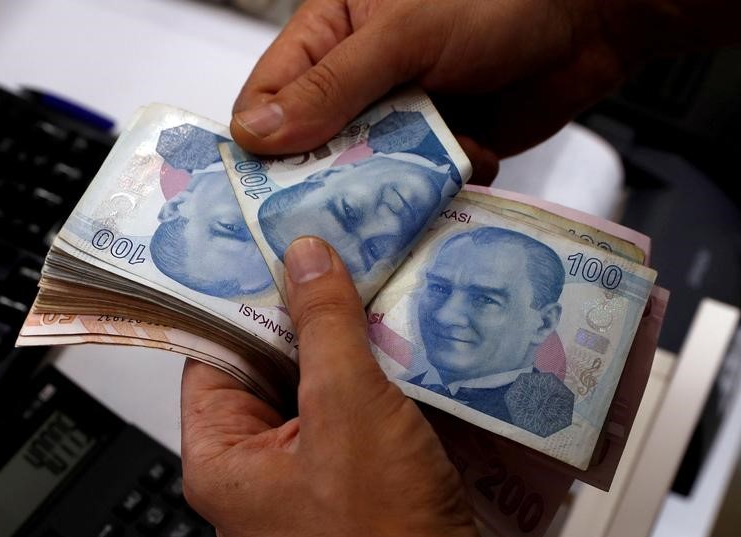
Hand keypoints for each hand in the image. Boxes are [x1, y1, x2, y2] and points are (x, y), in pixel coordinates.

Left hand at [180, 237, 480, 536]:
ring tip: (369, 285)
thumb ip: (325, 329)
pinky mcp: (354, 478)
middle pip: (269, 364)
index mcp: (223, 455)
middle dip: (305, 315)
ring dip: (345, 344)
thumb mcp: (349, 412)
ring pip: (316, 385)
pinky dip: (373, 377)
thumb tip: (306, 259)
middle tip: (331, 257)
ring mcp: (308, 473)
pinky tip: (399, 340)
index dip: (240, 296)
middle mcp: (257, 466)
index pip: (213, 350)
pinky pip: (353, 411)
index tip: (271, 248)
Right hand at [230, 0, 738, 181]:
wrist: (591, 19)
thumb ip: (331, 86)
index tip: (266, 195)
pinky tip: (467, 161)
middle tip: (345, 204)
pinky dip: (437, 187)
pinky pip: (414, 188)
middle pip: (311, 152)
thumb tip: (257, 132)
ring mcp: (399, 121)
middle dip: (329, 179)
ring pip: (365, 177)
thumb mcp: (403, 34)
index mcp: (329, 38)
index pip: (267, 101)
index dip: (261, 148)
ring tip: (423, 174)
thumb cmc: (497, 0)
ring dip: (391, 185)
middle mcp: (356, 85)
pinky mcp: (438, 151)